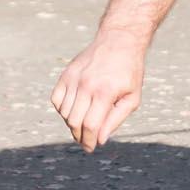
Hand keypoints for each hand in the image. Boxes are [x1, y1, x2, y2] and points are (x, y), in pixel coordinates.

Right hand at [51, 33, 146, 150]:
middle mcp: (86, 85)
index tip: (90, 148)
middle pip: (74, 121)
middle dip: (79, 136)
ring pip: (64, 112)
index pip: (90, 125)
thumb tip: (100, 139)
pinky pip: (56, 99)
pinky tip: (74, 110)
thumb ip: (116, 119)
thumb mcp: (133, 97)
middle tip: (86, 141)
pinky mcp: (66, 74)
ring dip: (72, 124)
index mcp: (105, 92)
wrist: (119, 41)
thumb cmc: (130, 71)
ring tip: (84, 125)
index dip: (89, 141)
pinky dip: (62, 110)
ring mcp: (74, 78)